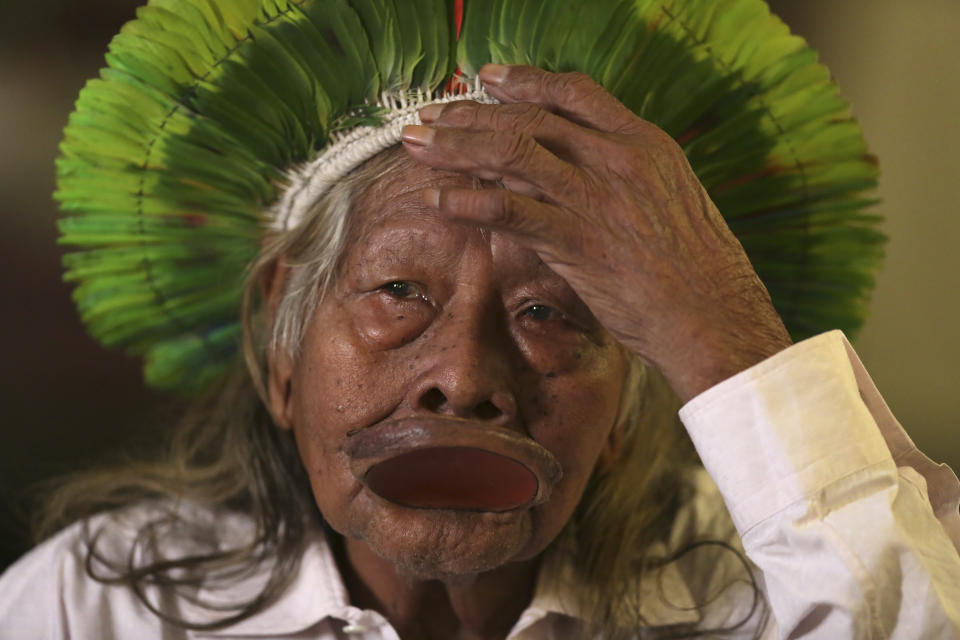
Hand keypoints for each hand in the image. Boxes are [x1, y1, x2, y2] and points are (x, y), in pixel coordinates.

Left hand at [401, 64, 791, 401]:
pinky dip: (470, 203)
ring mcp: (597, 199)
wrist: (716, 317)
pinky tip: (442, 201)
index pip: (574, 92)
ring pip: (512, 155)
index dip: (523, 81)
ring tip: (418, 145)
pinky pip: (512, 212)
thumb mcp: (670, 201)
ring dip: (456, 147)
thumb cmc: (698, 269)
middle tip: (430, 115)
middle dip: (470, 113)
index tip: (486, 78)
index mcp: (644, 144)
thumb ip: (622, 176)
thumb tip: (568, 170)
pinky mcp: (579, 242)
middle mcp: (617, 160)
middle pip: (529, 119)